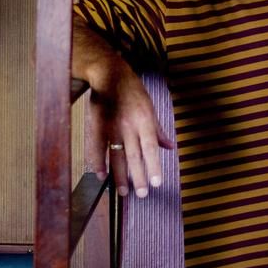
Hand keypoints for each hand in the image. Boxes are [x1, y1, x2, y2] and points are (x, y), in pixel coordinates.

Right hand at [84, 69, 174, 197]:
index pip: (150, 147)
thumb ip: (158, 129)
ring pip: (116, 155)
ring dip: (119, 175)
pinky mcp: (97, 125)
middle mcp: (128, 124)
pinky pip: (97, 147)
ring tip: (124, 192)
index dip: (153, 165)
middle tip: (141, 194)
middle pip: (134, 155)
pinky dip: (99, 162)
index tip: (156, 183)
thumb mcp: (150, 107)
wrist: (109, 73)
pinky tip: (102, 176)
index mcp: (144, 119)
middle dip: (138, 176)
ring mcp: (111, 125)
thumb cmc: (133, 90)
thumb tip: (170, 147)